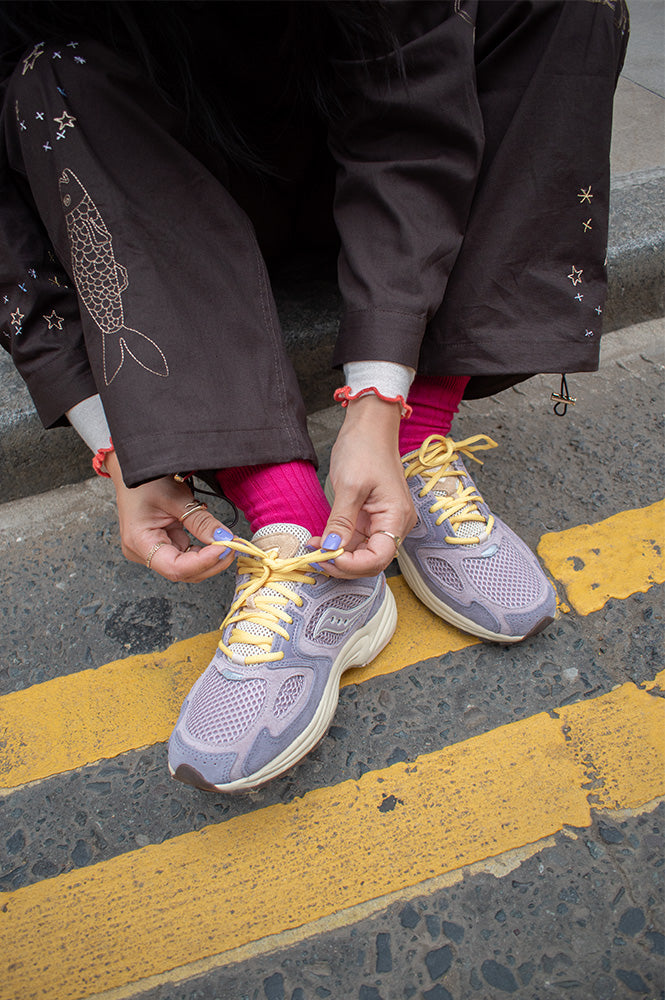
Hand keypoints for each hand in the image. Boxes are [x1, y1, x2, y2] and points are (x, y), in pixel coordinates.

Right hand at [104, 451, 234, 581]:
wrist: (134, 471)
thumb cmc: (145, 481)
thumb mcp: (176, 498)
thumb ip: (200, 521)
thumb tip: (224, 539)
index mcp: (139, 542)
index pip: (175, 567)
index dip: (202, 562)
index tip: (224, 548)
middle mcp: (143, 552)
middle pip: (182, 572)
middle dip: (210, 563)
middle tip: (233, 546)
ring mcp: (153, 551)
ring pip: (186, 568)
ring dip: (209, 559)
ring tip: (228, 543)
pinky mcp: (163, 545)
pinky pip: (186, 556)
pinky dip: (203, 551)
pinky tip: (216, 542)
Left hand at [314, 395, 416, 577]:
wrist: (369, 427)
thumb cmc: (364, 449)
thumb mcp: (349, 486)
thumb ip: (341, 522)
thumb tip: (331, 550)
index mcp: (396, 517)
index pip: (379, 558)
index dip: (352, 565)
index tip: (327, 556)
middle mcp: (395, 524)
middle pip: (372, 562)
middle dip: (343, 565)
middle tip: (315, 557)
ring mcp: (383, 522)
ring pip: (362, 554)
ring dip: (338, 557)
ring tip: (314, 549)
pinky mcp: (371, 518)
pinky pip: (357, 541)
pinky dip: (339, 545)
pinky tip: (321, 541)